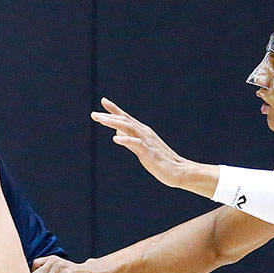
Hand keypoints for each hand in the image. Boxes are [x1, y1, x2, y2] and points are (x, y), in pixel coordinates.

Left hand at [91, 98, 212, 194]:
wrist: (179, 171)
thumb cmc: (160, 161)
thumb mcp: (141, 148)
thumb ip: (129, 140)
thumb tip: (117, 133)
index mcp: (143, 132)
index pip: (126, 118)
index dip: (115, 110)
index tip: (103, 101)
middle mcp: (144, 133)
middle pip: (125, 121)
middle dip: (109, 116)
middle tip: (94, 114)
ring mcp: (147, 141)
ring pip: (129, 128)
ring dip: (114, 123)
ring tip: (101, 120)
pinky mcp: (149, 152)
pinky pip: (136, 144)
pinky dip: (126, 140)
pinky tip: (115, 139)